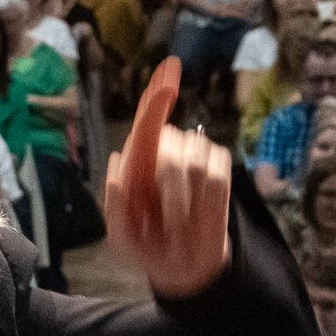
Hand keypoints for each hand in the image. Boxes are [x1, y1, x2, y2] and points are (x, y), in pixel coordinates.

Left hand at [103, 58, 231, 298]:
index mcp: (137, 165)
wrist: (182, 267)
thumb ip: (115, 205)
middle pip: (169, 143)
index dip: (156, 96)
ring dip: (186, 201)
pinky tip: (200, 216)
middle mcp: (165, 154)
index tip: (171, 68)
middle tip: (168, 225)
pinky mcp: (219, 169)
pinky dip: (208, 200)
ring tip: (180, 225)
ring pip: (194, 161)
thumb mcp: (122, 238)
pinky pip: (217, 173)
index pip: (146, 124)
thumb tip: (118, 160)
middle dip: (170, 188)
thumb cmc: (148, 249)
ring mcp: (195, 159)